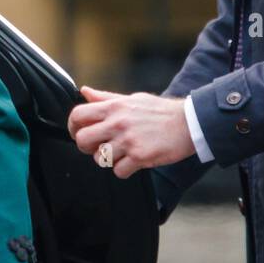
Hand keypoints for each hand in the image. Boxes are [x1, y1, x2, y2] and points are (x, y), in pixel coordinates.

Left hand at [67, 86, 195, 178]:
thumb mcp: (133, 99)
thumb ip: (106, 98)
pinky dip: (124, 170)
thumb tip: (84, 91)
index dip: (72, 126)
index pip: (78, 115)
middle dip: (86, 147)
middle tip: (97, 147)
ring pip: (99, 158)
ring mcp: (128, 140)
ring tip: (122, 154)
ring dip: (108, 160)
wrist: (191, 122)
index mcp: (114, 107)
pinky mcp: (140, 156)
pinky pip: (118, 171)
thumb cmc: (160, 111)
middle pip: (82, 139)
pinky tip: (133, 161)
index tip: (78, 133)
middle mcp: (118, 123)